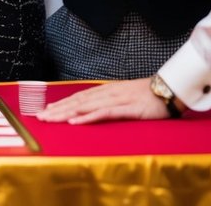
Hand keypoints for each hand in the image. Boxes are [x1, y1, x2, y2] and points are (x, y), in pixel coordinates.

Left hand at [36, 78, 173, 123]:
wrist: (171, 89)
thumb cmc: (149, 96)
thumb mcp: (126, 97)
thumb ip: (111, 102)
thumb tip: (96, 108)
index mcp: (106, 90)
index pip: (79, 97)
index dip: (61, 103)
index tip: (46, 109)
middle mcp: (107, 92)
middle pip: (77, 101)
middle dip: (57, 109)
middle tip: (40, 117)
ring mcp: (117, 99)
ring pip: (85, 106)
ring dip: (66, 112)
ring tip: (50, 118)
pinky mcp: (127, 108)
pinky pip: (104, 113)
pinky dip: (88, 116)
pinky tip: (75, 121)